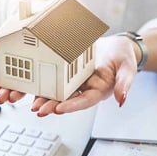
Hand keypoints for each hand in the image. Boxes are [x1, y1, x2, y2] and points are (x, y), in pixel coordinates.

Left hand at [0, 36, 137, 116]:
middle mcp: (84, 88)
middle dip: (51, 104)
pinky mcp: (68, 70)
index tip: (59, 109)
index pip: (85, 101)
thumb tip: (122, 99)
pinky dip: (42, 79)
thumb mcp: (127, 67)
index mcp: (98, 90)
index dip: (72, 105)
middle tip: (37, 109)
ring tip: (29, 101)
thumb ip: (125, 83)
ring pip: (57, 90)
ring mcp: (75, 80)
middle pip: (67, 99)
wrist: (116, 46)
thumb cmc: (123, 57)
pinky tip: (29, 81)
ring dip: (42, 96)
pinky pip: (54, 75)